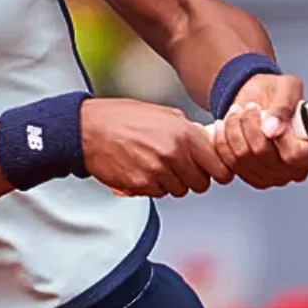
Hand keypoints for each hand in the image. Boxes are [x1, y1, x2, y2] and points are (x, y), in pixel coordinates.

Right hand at [81, 98, 234, 197]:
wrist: (89, 129)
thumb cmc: (123, 118)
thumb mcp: (164, 114)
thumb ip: (188, 130)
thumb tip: (207, 142)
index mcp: (184, 133)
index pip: (219, 167)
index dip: (218, 172)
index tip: (215, 173)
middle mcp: (174, 153)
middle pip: (201, 184)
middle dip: (192, 178)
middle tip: (179, 167)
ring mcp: (157, 171)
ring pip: (179, 190)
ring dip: (171, 182)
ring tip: (156, 165)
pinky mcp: (141, 185)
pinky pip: (159, 194)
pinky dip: (153, 186)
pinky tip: (142, 169)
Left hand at [211, 73, 307, 188]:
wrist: (258, 98)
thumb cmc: (278, 94)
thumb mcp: (288, 88)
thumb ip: (284, 106)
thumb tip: (273, 128)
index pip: (295, 155)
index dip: (278, 135)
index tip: (268, 114)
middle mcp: (295, 170)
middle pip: (263, 155)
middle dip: (249, 125)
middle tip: (249, 107)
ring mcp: (271, 177)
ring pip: (243, 158)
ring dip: (234, 130)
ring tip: (236, 112)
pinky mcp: (249, 176)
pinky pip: (228, 164)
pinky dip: (222, 142)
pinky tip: (223, 126)